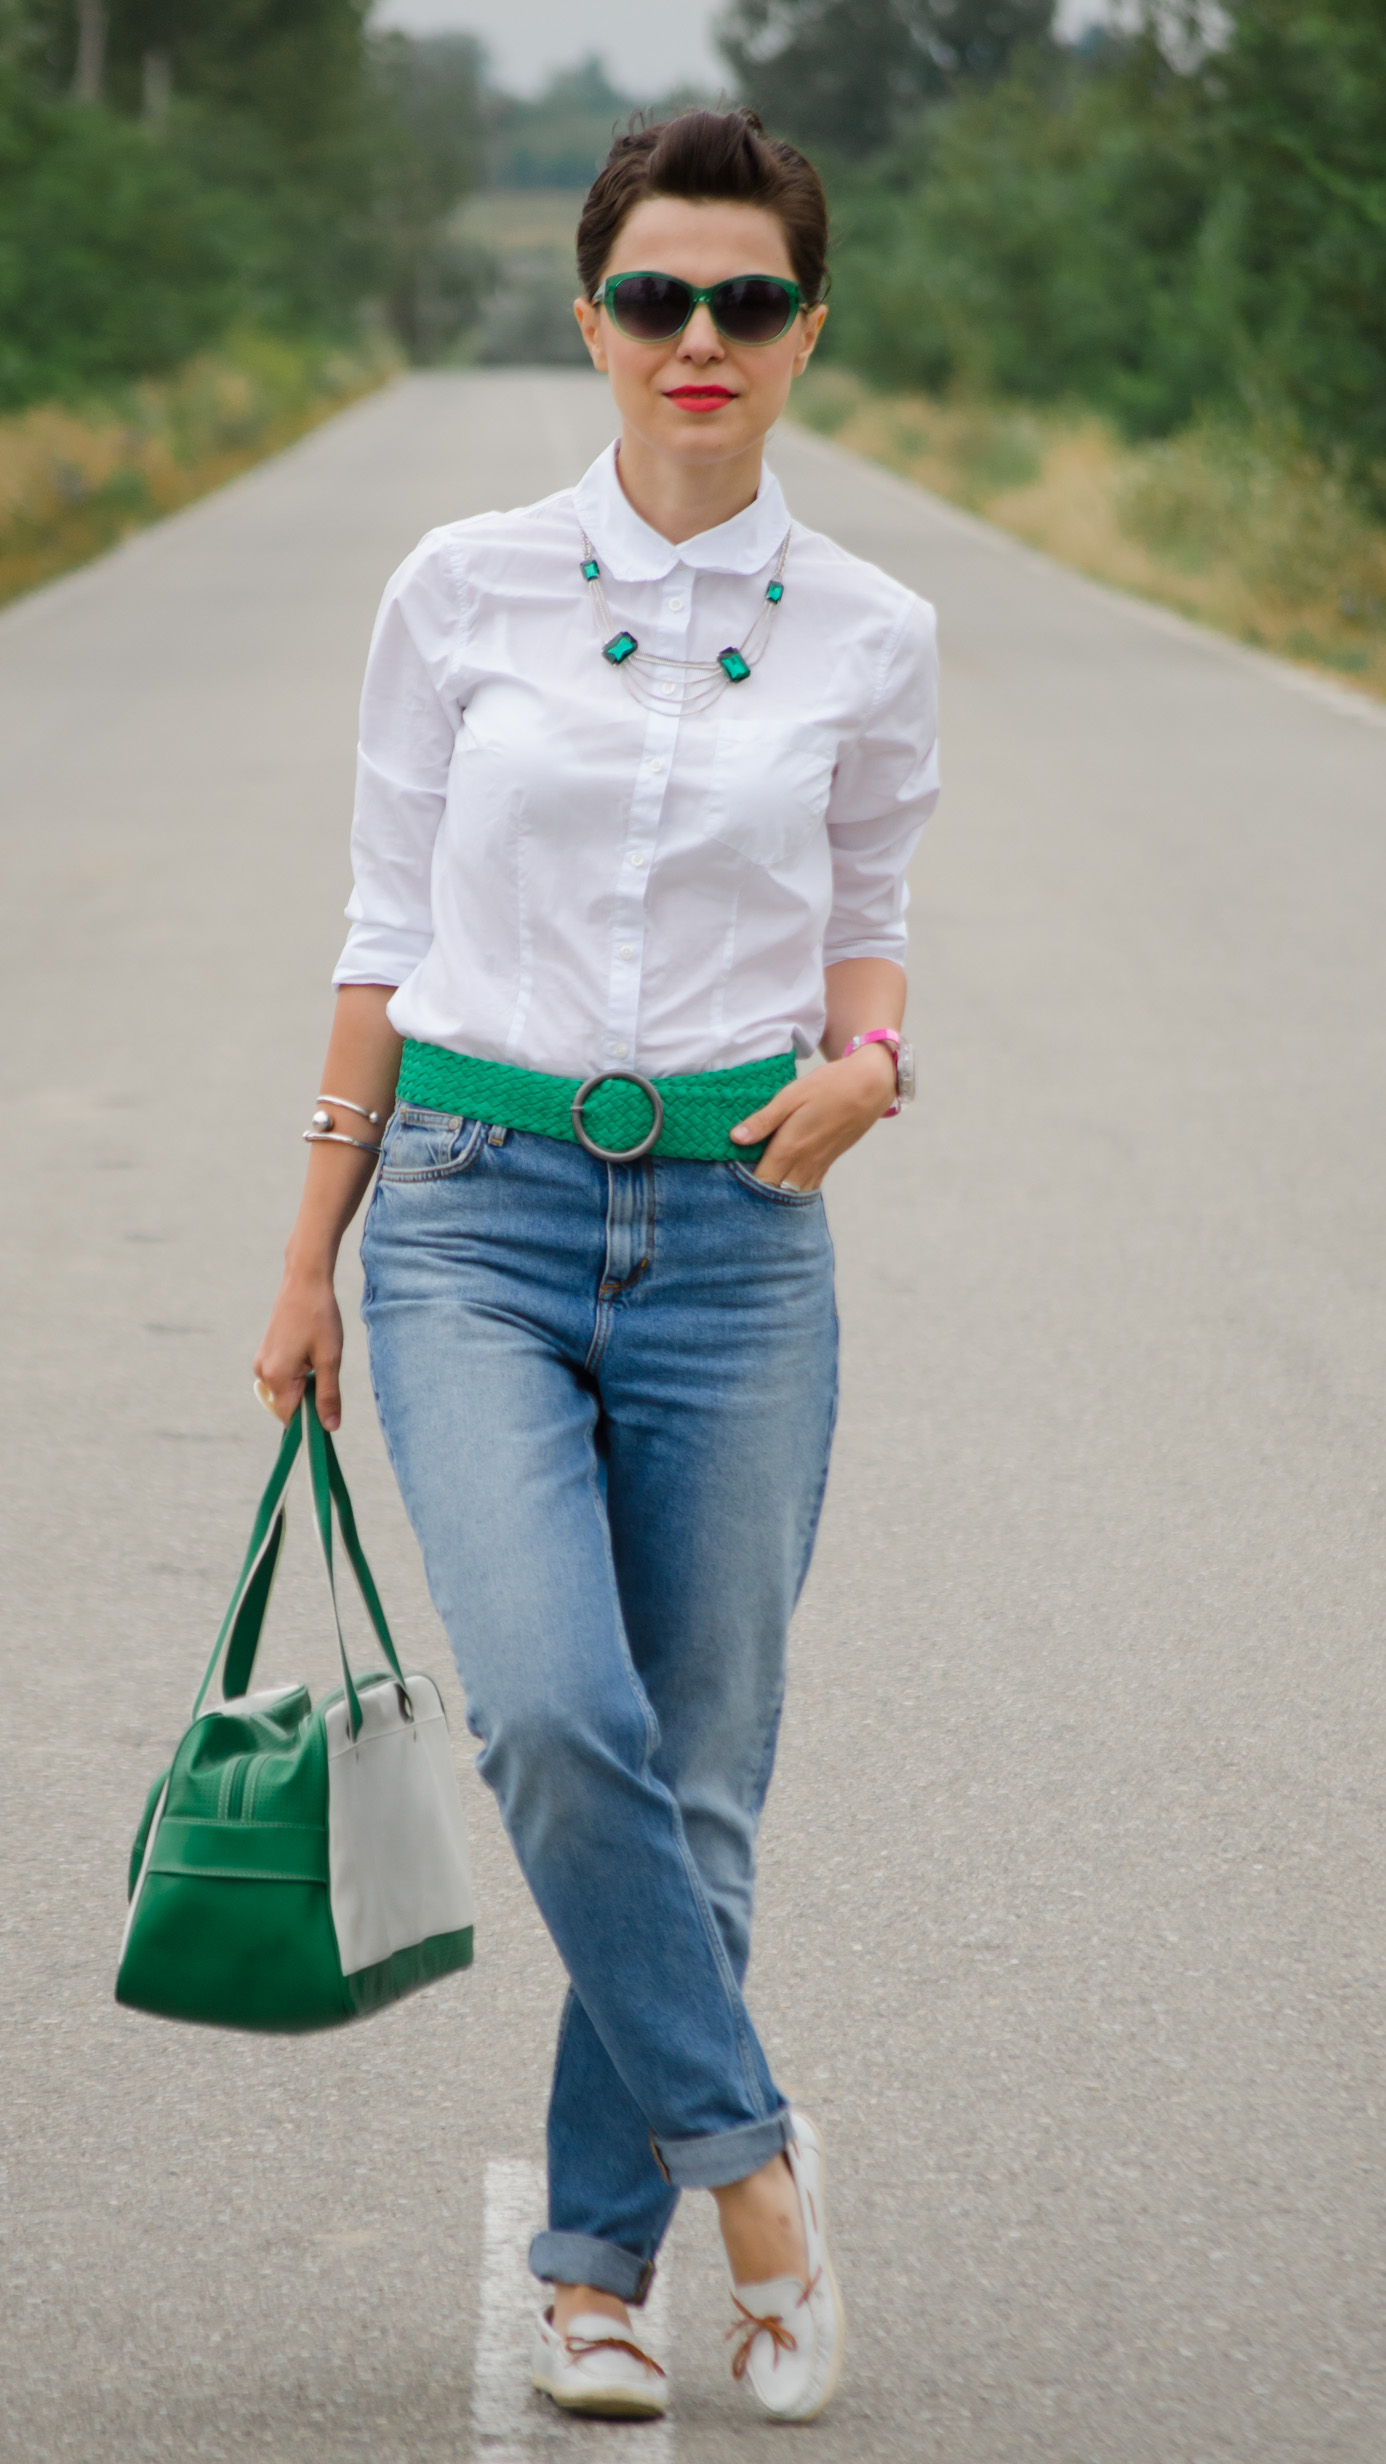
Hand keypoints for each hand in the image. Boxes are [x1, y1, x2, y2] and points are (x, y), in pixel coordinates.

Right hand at [253, 1266, 344, 1429]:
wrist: (304, 1282)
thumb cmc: (319, 1318)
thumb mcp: (329, 1359)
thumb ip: (328, 1395)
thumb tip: (330, 1427)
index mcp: (276, 1377)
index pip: (290, 1417)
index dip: (310, 1422)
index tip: (329, 1416)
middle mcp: (263, 1373)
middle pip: (288, 1405)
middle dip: (309, 1401)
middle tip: (329, 1376)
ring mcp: (262, 1362)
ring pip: (286, 1390)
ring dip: (305, 1385)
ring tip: (320, 1358)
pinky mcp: (266, 1353)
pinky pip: (283, 1376)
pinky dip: (298, 1374)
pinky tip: (312, 1352)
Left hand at [730, 1043, 897, 1188]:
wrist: (869, 1087)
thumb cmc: (828, 1086)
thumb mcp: (791, 1096)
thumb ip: (763, 1120)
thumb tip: (735, 1138)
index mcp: (790, 1147)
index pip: (761, 1180)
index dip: (742, 1186)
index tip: (726, 1182)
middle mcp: (804, 1162)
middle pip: (774, 1192)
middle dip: (755, 1195)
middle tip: (736, 1190)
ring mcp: (818, 1165)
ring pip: (792, 1194)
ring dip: (774, 1195)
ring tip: (755, 1192)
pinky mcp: (828, 1163)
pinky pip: (807, 1187)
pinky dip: (792, 1191)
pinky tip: (781, 1186)